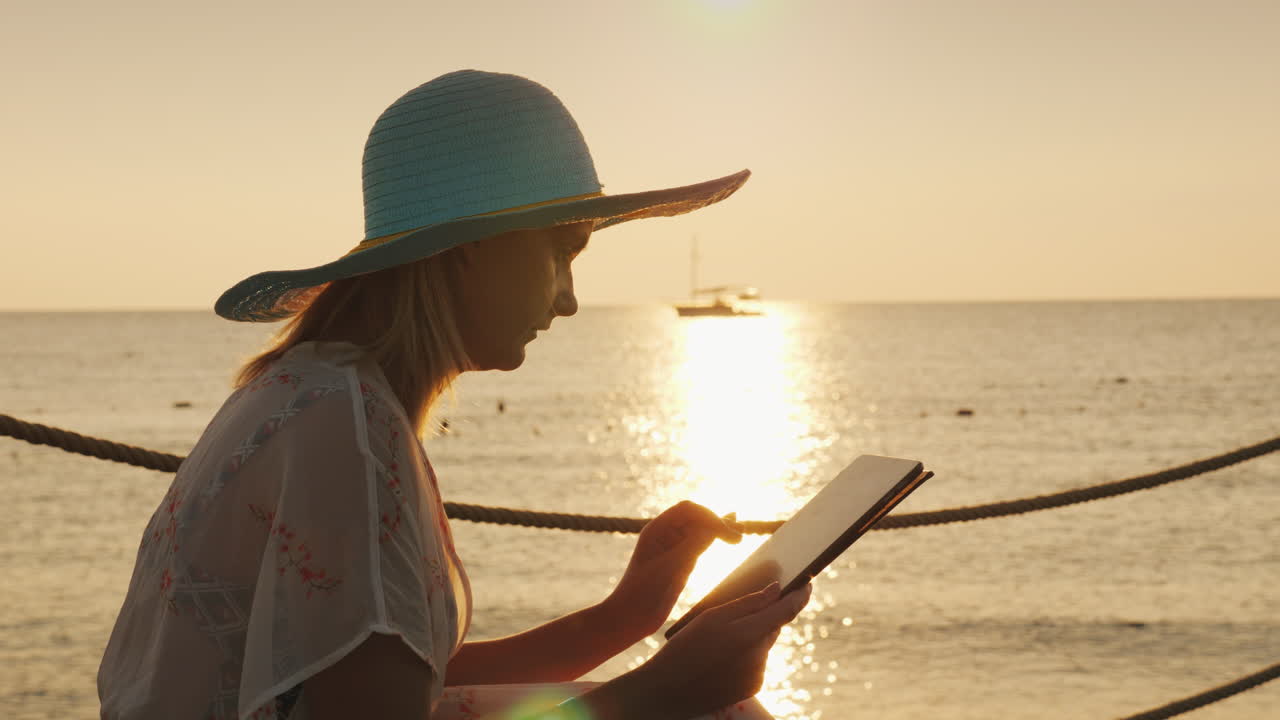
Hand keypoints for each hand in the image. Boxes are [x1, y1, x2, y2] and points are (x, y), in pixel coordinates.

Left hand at [604, 501, 742, 636]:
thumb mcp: (672, 567)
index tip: (726, 535)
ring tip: (740, 535)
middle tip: (739, 535)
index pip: (688, 510)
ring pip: (698, 530)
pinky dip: (713, 540)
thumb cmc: (644, 593)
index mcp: (656, 529)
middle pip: (695, 517)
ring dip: (718, 530)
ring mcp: (671, 548)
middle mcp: (663, 534)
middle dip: (717, 522)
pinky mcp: (677, 562)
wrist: (629, 619)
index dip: (710, 517)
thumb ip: (694, 544)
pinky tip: (727, 539)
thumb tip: (716, 526)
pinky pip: (697, 544)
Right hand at [624, 582, 812, 719]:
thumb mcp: (711, 617)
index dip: (801, 594)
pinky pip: (757, 662)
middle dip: (763, 616)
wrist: (668, 691)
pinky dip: (747, 654)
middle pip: (773, 626)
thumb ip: (748, 602)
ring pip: (764, 644)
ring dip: (752, 636)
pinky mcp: (753, 687)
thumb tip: (776, 589)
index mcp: (748, 634)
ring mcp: (757, 674)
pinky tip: (723, 657)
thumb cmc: (685, 647)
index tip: (807, 582)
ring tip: (720, 641)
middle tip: (739, 612)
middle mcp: (759, 656)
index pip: (788, 610)